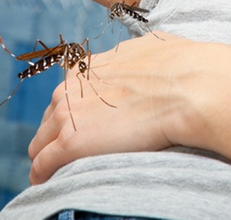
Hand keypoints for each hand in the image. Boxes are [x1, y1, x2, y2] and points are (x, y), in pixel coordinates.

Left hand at [28, 33, 209, 183]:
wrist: (190, 87)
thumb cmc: (182, 67)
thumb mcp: (152, 48)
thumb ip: (136, 57)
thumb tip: (147, 58)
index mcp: (89, 67)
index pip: (67, 94)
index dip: (76, 111)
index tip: (88, 123)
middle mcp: (72, 88)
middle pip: (49, 118)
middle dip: (59, 133)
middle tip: (79, 149)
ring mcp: (68, 115)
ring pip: (40, 142)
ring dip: (49, 155)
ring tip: (61, 169)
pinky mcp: (71, 142)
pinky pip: (43, 164)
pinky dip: (44, 174)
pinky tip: (50, 181)